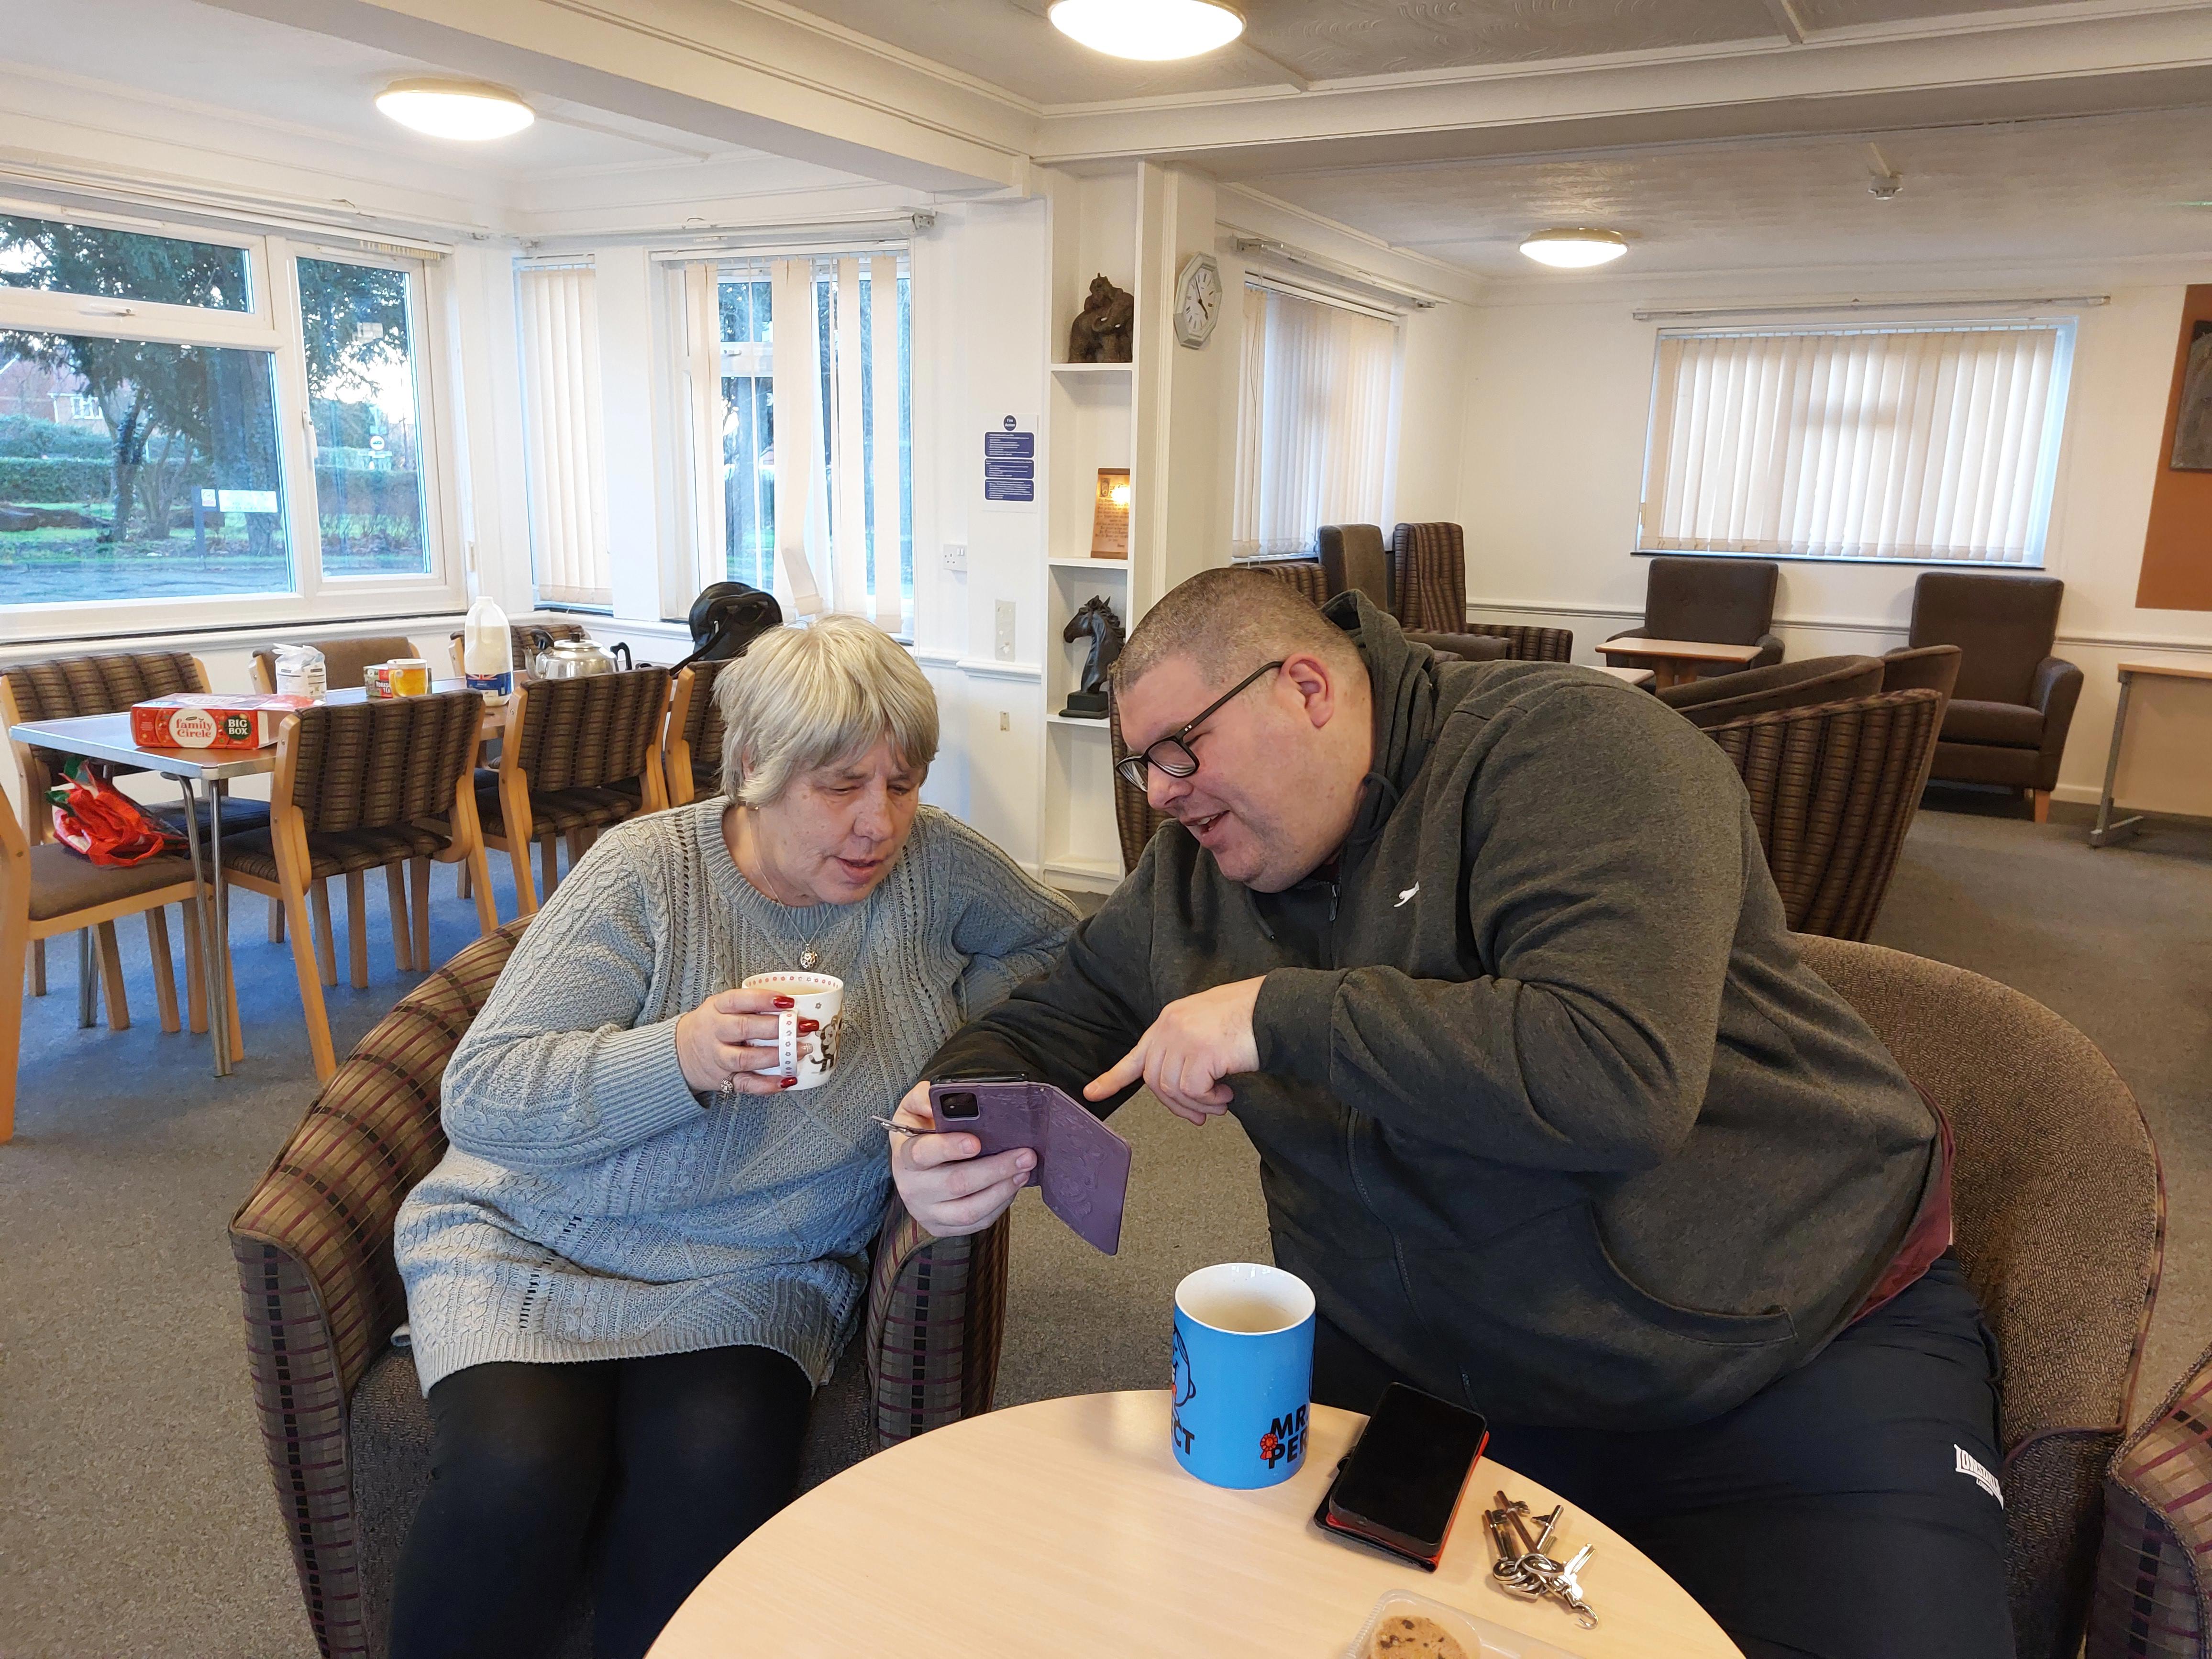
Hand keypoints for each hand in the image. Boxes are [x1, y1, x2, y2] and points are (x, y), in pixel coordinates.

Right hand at [674, 988, 817, 1095]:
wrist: (679, 1053)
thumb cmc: (712, 1025)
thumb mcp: (721, 1007)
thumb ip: (749, 1005)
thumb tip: (792, 1006)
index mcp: (716, 1008)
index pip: (738, 1000)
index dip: (763, 1000)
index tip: (788, 1002)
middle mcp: (715, 1032)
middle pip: (744, 1028)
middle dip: (777, 1028)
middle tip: (804, 1027)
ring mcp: (718, 1058)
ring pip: (746, 1058)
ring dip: (776, 1055)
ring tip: (801, 1051)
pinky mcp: (723, 1080)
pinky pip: (746, 1084)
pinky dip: (768, 1085)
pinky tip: (787, 1080)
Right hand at [888, 1079, 1035, 1237]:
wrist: (911, 1169)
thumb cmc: (919, 1134)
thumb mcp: (913, 1110)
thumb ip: (923, 1097)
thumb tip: (935, 1096)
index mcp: (905, 1156)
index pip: (923, 1153)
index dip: (949, 1148)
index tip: (975, 1142)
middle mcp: (913, 1188)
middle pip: (956, 1184)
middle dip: (995, 1169)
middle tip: (1025, 1155)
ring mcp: (927, 1212)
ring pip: (969, 1210)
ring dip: (1002, 1190)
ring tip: (1024, 1171)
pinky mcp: (942, 1227)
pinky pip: (976, 1223)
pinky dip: (1000, 1206)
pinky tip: (1012, 1186)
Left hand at [1085, 977, 1262, 1124]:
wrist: (1276, 1008)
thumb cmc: (1249, 1018)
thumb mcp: (1207, 1027)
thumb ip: (1186, 1049)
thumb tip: (1182, 1089)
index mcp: (1169, 1020)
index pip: (1135, 1055)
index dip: (1113, 1078)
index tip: (1092, 1094)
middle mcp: (1170, 1027)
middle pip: (1155, 1080)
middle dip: (1176, 1104)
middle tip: (1201, 1115)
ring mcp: (1184, 1038)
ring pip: (1173, 1089)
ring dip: (1198, 1104)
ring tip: (1221, 1100)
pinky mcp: (1201, 1052)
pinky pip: (1193, 1091)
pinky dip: (1210, 1100)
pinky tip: (1227, 1092)